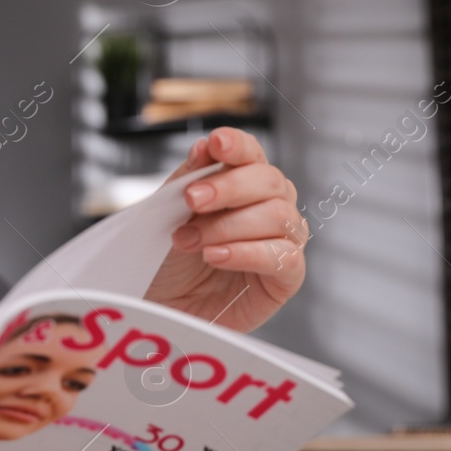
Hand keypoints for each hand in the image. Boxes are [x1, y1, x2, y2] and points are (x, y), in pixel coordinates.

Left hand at [143, 127, 307, 331]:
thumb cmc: (169, 260)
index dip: (238, 145)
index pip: (252, 154)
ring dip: (227, 226)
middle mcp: (272, 207)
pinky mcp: (287, 278)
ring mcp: (284, 241)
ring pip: (277, 216)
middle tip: (192, 200)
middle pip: (270, 181)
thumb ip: (190, 179)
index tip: (217, 143)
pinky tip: (215, 256)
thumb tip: (205, 147)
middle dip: (228, 187)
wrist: (163, 306)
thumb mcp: (170, 213)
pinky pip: (282, 257)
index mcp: (245, 184)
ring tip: (190, 241)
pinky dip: (245, 253)